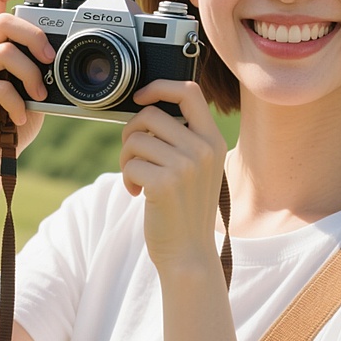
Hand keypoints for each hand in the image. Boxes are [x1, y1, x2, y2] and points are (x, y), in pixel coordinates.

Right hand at [0, 0, 54, 171]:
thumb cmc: (11, 120)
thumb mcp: (30, 84)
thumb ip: (36, 62)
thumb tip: (62, 46)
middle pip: (4, 20)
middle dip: (35, 37)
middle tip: (51, 60)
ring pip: (4, 51)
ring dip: (31, 75)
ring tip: (40, 97)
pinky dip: (18, 103)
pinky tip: (21, 117)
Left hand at [119, 80, 226, 274]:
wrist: (189, 253)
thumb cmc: (186, 210)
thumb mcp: (198, 169)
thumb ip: (183, 140)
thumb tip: (145, 111)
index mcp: (214, 141)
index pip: (190, 92)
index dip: (160, 86)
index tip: (141, 97)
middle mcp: (204, 149)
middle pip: (150, 115)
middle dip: (131, 133)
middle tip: (133, 155)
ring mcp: (186, 166)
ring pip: (135, 139)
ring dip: (127, 159)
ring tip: (137, 179)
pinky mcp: (164, 184)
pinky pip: (130, 164)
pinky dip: (127, 178)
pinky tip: (137, 193)